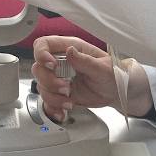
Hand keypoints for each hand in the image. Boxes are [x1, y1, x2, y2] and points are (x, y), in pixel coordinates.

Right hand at [32, 36, 151, 118]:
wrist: (116, 91)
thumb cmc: (113, 74)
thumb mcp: (103, 67)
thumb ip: (85, 60)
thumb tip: (70, 51)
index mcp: (70, 49)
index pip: (44, 45)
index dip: (41, 54)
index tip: (52, 65)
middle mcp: (61, 63)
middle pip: (39, 68)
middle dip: (49, 81)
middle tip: (65, 88)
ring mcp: (59, 79)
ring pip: (42, 86)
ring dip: (53, 97)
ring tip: (69, 101)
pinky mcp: (59, 94)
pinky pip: (47, 101)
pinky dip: (53, 108)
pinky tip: (63, 111)